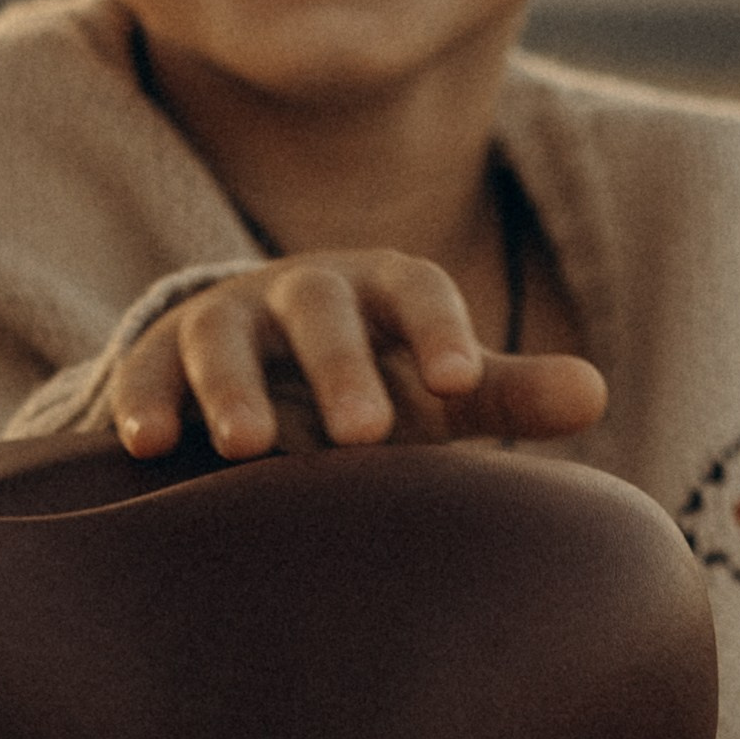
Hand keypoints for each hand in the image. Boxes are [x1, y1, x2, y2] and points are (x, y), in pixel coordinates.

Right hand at [111, 254, 607, 458]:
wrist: (261, 373)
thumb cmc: (375, 384)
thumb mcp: (435, 385)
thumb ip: (507, 389)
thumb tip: (595, 392)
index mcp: (382, 290)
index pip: (417, 291)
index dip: (440, 329)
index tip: (462, 380)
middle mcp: (303, 293)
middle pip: (319, 311)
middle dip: (339, 367)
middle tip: (363, 435)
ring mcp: (225, 319)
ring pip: (223, 338)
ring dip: (234, 389)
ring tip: (247, 448)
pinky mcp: (159, 356)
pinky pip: (145, 372)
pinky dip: (144, 402)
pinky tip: (148, 446)